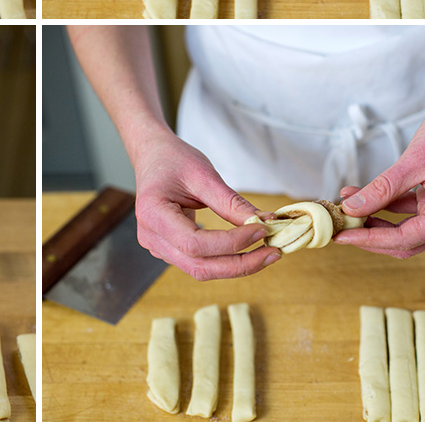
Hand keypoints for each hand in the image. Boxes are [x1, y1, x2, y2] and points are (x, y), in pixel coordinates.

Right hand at [132, 128, 278, 279]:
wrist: (152, 155)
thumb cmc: (173, 159)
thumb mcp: (203, 174)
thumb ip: (231, 203)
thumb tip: (265, 223)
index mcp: (153, 214)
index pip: (195, 243)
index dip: (231, 242)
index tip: (261, 230)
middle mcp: (151, 236)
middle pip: (199, 265)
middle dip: (240, 264)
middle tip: (273, 253)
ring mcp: (157, 246)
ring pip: (201, 269)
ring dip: (236, 266)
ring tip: (266, 253)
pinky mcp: (168, 249)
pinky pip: (199, 262)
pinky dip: (225, 260)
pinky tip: (247, 251)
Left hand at [335, 93, 424, 257]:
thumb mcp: (415, 160)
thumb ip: (383, 188)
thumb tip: (352, 209)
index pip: (406, 239)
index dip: (370, 238)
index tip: (340, 235)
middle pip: (407, 242)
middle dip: (371, 235)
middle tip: (339, 226)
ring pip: (406, 229)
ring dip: (375, 219)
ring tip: (345, 205)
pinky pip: (409, 212)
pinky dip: (386, 205)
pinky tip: (361, 195)